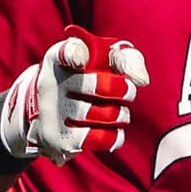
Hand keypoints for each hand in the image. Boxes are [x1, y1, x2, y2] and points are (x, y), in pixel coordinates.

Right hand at [0, 25, 149, 165]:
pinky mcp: (61, 139)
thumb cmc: (85, 77)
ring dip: (120, 114)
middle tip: (129, 92)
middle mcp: (52, 84)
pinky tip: (114, 130)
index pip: (70, 52)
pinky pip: (100, 138)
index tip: (81, 61)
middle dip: (124, 90)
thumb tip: (142, 79)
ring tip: (120, 113)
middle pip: (99, 87)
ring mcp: (54, 114)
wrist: (48, 113)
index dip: (76, 55)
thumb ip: (125, 58)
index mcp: (59, 58)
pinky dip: (114, 135)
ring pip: (103, 115)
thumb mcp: (99, 58)